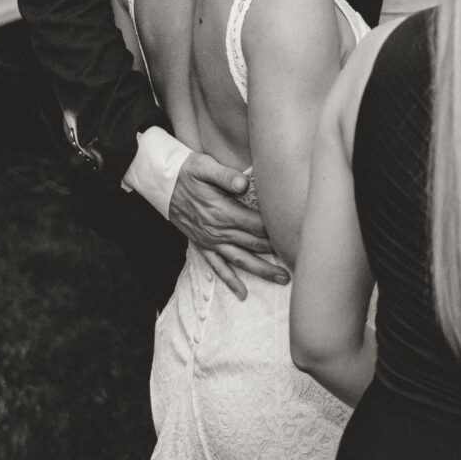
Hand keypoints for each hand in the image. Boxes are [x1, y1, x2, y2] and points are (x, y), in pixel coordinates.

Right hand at [168, 151, 289, 298]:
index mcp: (222, 211)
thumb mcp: (204, 166)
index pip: (256, 224)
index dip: (275, 229)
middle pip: (253, 244)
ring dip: (262, 271)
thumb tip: (244, 184)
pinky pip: (217, 267)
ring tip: (282, 279)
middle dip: (276, 253)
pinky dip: (230, 281)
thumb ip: (225, 176)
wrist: (162, 184)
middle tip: (298, 260)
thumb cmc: (186, 171)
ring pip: (240, 260)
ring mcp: (210, 240)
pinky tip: (242, 293)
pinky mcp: (202, 245)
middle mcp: (218, 230)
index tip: (293, 232)